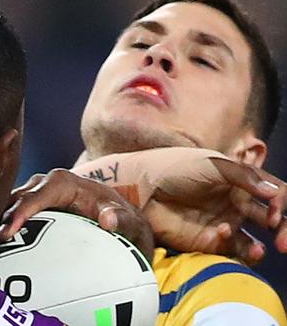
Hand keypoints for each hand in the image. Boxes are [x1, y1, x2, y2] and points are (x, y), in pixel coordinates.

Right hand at [0, 169, 154, 261]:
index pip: (38, 194)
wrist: (116, 218)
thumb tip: (108, 220)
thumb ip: (122, 219)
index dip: (22, 211)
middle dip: (2, 219)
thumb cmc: (121, 219)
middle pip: (17, 198)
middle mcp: (44, 184)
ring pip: (8, 205)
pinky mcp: (29, 206)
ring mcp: (34, 194)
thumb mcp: (129, 222)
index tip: (9, 232)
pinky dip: (1, 227)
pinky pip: (10, 213)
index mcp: (64, 182)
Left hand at [71, 147, 286, 264]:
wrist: (143, 186)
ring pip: (254, 242)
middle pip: (273, 221)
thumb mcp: (211, 164)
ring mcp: (223, 223)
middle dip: (284, 231)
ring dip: (259, 247)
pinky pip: (229, 251)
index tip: (275, 210)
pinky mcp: (206, 241)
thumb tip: (275, 192)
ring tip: (256, 249)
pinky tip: (222, 234)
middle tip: (283, 243)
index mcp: (241, 182)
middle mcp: (236, 204)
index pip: (275, 193)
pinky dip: (234, 248)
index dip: (282, 202)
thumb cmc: (174, 168)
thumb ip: (242, 176)